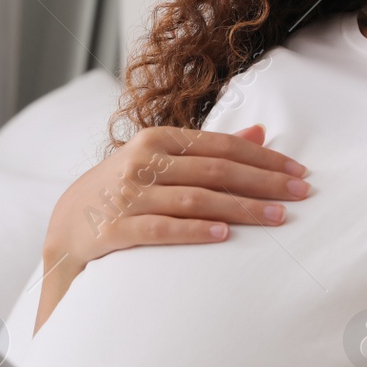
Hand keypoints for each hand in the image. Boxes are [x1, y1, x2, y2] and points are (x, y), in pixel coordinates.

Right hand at [33, 123, 308, 333]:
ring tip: (278, 217)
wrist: (65, 227)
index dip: (263, 157)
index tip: (298, 171)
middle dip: (263, 182)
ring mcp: (128, 196)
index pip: (220, 145)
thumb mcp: (158, 160)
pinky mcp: (115, 229)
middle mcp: (142, 163)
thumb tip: (259, 131)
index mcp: (156, 140)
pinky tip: (225, 236)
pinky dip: (195, 230)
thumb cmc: (123, 190)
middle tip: (301, 193)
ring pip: (196, 199)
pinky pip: (162, 229)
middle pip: (215, 170)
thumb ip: (206, 148)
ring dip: (242, 208)